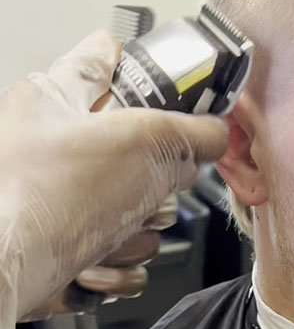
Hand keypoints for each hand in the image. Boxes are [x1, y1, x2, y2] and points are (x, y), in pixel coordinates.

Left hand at [0, 30, 227, 328]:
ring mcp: (57, 199)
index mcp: (55, 101)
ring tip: (108, 232)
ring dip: (134, 232)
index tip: (158, 65)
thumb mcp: (146, 142)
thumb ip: (195, 133)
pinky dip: (115, 267)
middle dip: (153, 181)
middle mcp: (51, 147)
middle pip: (138, 149)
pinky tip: (95, 266)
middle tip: (145, 182)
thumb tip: (216, 135)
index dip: (133, 61)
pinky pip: (118, 253)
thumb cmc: (42, 201)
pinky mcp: (62, 247)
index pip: (101, 61)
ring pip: (134, 207)